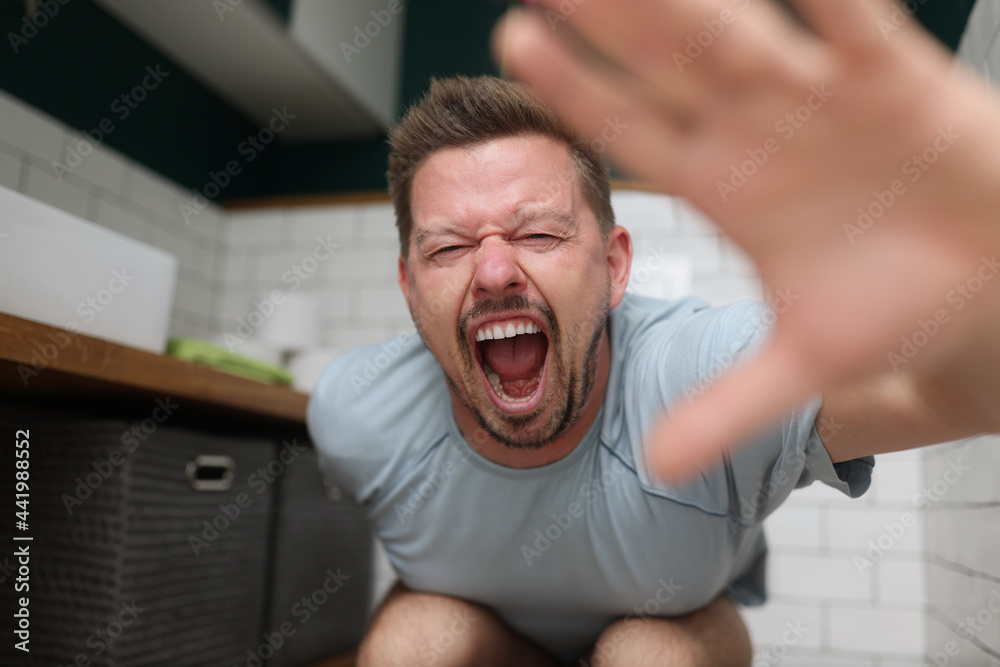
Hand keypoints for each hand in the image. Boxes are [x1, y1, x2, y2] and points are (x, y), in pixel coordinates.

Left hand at [493, 0, 999, 478]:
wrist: (994, 286)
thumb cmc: (899, 308)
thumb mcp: (805, 365)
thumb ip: (727, 408)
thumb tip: (659, 466)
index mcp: (726, 188)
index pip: (633, 129)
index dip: (578, 89)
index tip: (518, 43)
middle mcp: (760, 131)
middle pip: (667, 63)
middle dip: (608, 17)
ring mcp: (821, 98)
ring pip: (739, 29)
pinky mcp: (896, 78)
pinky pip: (852, 17)